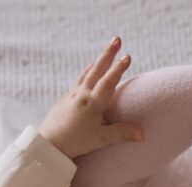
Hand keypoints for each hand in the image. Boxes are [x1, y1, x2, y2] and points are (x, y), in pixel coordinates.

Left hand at [38, 36, 143, 158]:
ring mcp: (73, 94)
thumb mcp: (101, 139)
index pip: (107, 82)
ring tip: (107, 51)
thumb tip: (142, 133)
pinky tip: (91, 70)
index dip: (118, 70)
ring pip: (88, 72)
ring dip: (99, 60)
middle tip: (117, 39)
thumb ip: (122, 133)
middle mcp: (81, 94)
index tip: (127, 57)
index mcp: (91, 103)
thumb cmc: (75, 141)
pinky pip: (80, 79)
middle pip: (96, 69)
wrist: (49, 143)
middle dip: (108, 54)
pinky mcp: (67, 97)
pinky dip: (89, 70)